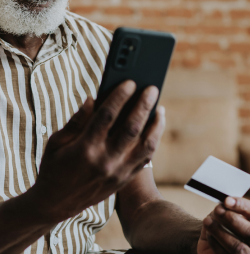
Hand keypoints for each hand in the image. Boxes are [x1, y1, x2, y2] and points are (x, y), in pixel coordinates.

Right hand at [32, 81, 164, 223]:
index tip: (130, 82)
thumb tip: (93, 98)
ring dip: (155, 124)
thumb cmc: (53, 168)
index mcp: (85, 148)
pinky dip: (153, 140)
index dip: (119, 96)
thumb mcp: (57, 142)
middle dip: (143, 105)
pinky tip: (155, 127)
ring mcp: (117, 173)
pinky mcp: (124, 180)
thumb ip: (76, 120)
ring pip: (145, 145)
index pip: (107, 116)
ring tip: (159, 108)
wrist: (55, 204)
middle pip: (131, 128)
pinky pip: (145, 158)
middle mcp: (104, 161)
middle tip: (152, 88)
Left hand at [197, 197, 249, 253]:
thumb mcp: (226, 214)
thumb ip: (227, 209)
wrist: (213, 246)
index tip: (226, 200)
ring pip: (239, 248)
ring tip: (207, 221)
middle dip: (232, 220)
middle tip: (217, 211)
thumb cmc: (223, 226)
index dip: (243, 205)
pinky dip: (215, 244)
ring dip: (220, 232)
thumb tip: (222, 205)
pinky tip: (209, 234)